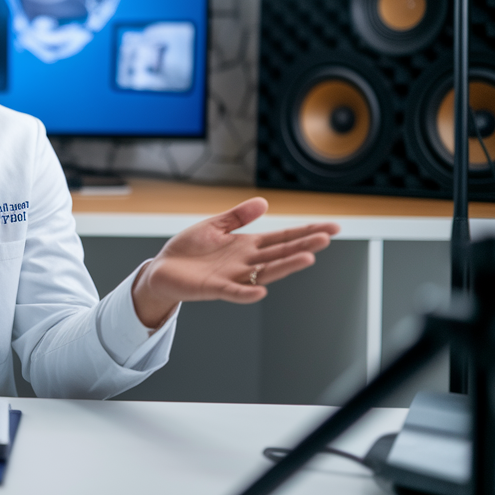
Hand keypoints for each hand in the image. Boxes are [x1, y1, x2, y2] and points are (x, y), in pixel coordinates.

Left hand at [130, 198, 336, 327]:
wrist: (163, 270)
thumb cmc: (189, 250)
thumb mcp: (214, 226)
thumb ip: (238, 216)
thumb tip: (264, 202)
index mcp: (247, 245)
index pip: (282, 237)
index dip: (306, 232)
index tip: (332, 227)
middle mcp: (246, 262)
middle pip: (280, 253)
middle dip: (303, 245)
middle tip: (327, 238)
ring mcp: (232, 276)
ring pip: (265, 271)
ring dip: (286, 266)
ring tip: (308, 258)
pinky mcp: (214, 288)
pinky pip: (234, 291)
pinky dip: (247, 292)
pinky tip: (261, 290)